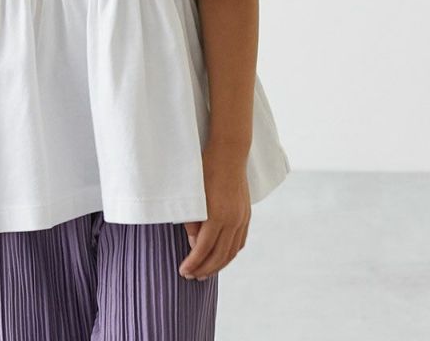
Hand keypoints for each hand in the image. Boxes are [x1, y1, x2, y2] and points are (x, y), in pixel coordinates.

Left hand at [179, 142, 250, 279]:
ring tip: (205, 272)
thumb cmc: (205, 169)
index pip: (204, 249)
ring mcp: (242, 218)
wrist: (229, 152)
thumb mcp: (194, 194)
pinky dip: (231, 253)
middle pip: (219, 255)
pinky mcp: (246, 214)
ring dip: (218, 265)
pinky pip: (240, 241)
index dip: (193, 263)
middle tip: (190, 276)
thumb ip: (193, 222)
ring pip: (232, 251)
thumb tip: (195, 244)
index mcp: (218, 216)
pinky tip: (222, 257)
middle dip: (204, 269)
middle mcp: (233, 220)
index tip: (183, 271)